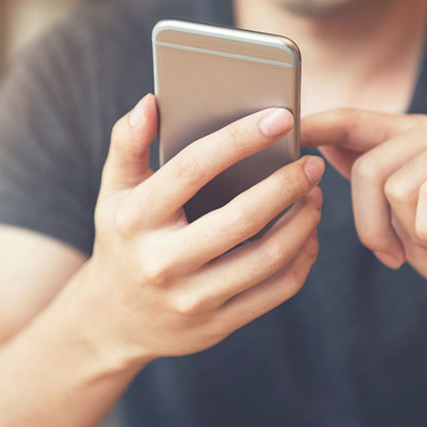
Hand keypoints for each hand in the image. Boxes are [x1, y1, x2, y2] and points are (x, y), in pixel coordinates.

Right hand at [73, 94, 323, 365]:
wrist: (113, 321)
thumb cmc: (124, 239)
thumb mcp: (114, 191)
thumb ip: (129, 143)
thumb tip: (151, 102)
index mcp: (135, 219)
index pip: (191, 170)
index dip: (239, 140)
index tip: (280, 117)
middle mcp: (162, 262)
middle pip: (241, 219)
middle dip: (286, 185)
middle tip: (310, 163)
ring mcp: (191, 298)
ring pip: (267, 258)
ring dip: (302, 222)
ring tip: (313, 194)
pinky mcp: (217, 324)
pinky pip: (275, 290)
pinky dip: (301, 258)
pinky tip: (307, 233)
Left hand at [302, 105, 426, 310]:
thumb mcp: (397, 221)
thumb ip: (366, 183)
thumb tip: (317, 150)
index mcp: (411, 136)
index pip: (352, 121)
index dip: (315, 124)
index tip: (282, 126)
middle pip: (367, 168)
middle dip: (372, 225)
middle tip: (398, 253)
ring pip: (395, 186)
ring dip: (411, 234)